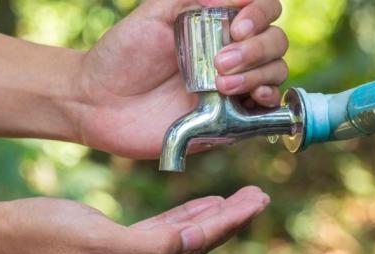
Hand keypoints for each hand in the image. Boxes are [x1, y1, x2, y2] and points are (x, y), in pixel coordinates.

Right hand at [0, 186, 268, 253]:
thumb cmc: (41, 236)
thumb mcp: (97, 240)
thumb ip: (151, 246)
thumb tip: (192, 241)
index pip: (191, 248)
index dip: (226, 223)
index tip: (255, 202)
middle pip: (192, 247)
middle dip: (227, 221)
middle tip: (258, 197)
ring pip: (179, 242)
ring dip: (208, 220)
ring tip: (237, 203)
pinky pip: (159, 238)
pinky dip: (181, 222)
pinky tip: (199, 210)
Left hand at [77, 0, 287, 158]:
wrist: (98, 103)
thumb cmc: (122, 55)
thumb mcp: (153, 13)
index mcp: (216, 26)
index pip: (263, 11)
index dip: (260, 14)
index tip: (237, 27)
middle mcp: (230, 55)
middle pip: (275, 43)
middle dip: (256, 49)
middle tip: (220, 61)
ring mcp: (232, 88)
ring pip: (275, 73)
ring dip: (259, 75)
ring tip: (221, 83)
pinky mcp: (228, 120)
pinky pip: (265, 111)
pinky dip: (268, 101)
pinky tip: (252, 97)